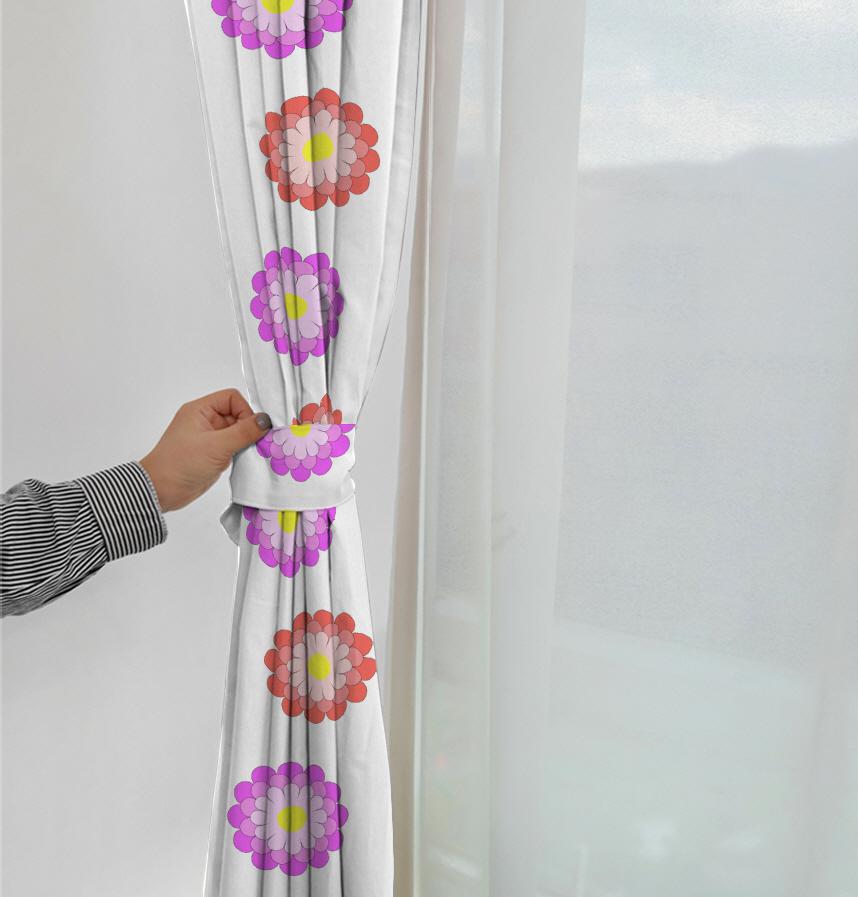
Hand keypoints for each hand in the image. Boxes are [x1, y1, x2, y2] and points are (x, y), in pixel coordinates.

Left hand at [139, 389, 271, 511]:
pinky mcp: (212, 454)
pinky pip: (233, 447)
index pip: (232, 398)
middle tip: (254, 443)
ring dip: (245, 442)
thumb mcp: (216, 446)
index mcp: (200, 410)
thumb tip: (266, 420)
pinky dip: (241, 453)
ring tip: (247, 454)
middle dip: (248, 428)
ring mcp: (209, 438)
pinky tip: (242, 462)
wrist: (160, 491)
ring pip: (237, 432)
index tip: (252, 429)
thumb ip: (244, 431)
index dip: (245, 411)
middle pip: (237, 414)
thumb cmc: (180, 464)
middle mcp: (205, 421)